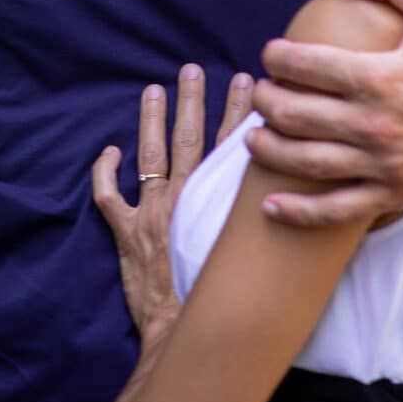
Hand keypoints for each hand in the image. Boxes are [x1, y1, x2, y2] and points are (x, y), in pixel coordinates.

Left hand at [90, 64, 254, 343]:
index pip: (229, 145)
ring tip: (154, 89)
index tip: (245, 82)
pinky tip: (108, 151)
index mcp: (214, 203)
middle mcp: (182, 200)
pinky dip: (105, 173)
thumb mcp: (248, 256)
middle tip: (192, 69)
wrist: (184, 332)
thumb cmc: (221, 299)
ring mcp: (151, 215)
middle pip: (187, 140)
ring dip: (152, 120)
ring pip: (149, 156)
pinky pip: (110, 198)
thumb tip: (296, 202)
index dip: (237, 111)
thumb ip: (264, 225)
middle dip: (191, 101)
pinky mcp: (126, 234)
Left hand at [247, 0, 402, 227]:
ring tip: (254, 137)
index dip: (279, 57)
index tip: (273, 53)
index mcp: (380, 75)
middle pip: (296, 114)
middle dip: (266, 101)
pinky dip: (299, 211)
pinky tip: (270, 205)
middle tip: (261, 91)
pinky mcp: (395, 193)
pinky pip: (336, 210)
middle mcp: (375, 124)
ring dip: (269, 149)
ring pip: (306, 162)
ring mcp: (384, 164)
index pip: (307, 65)